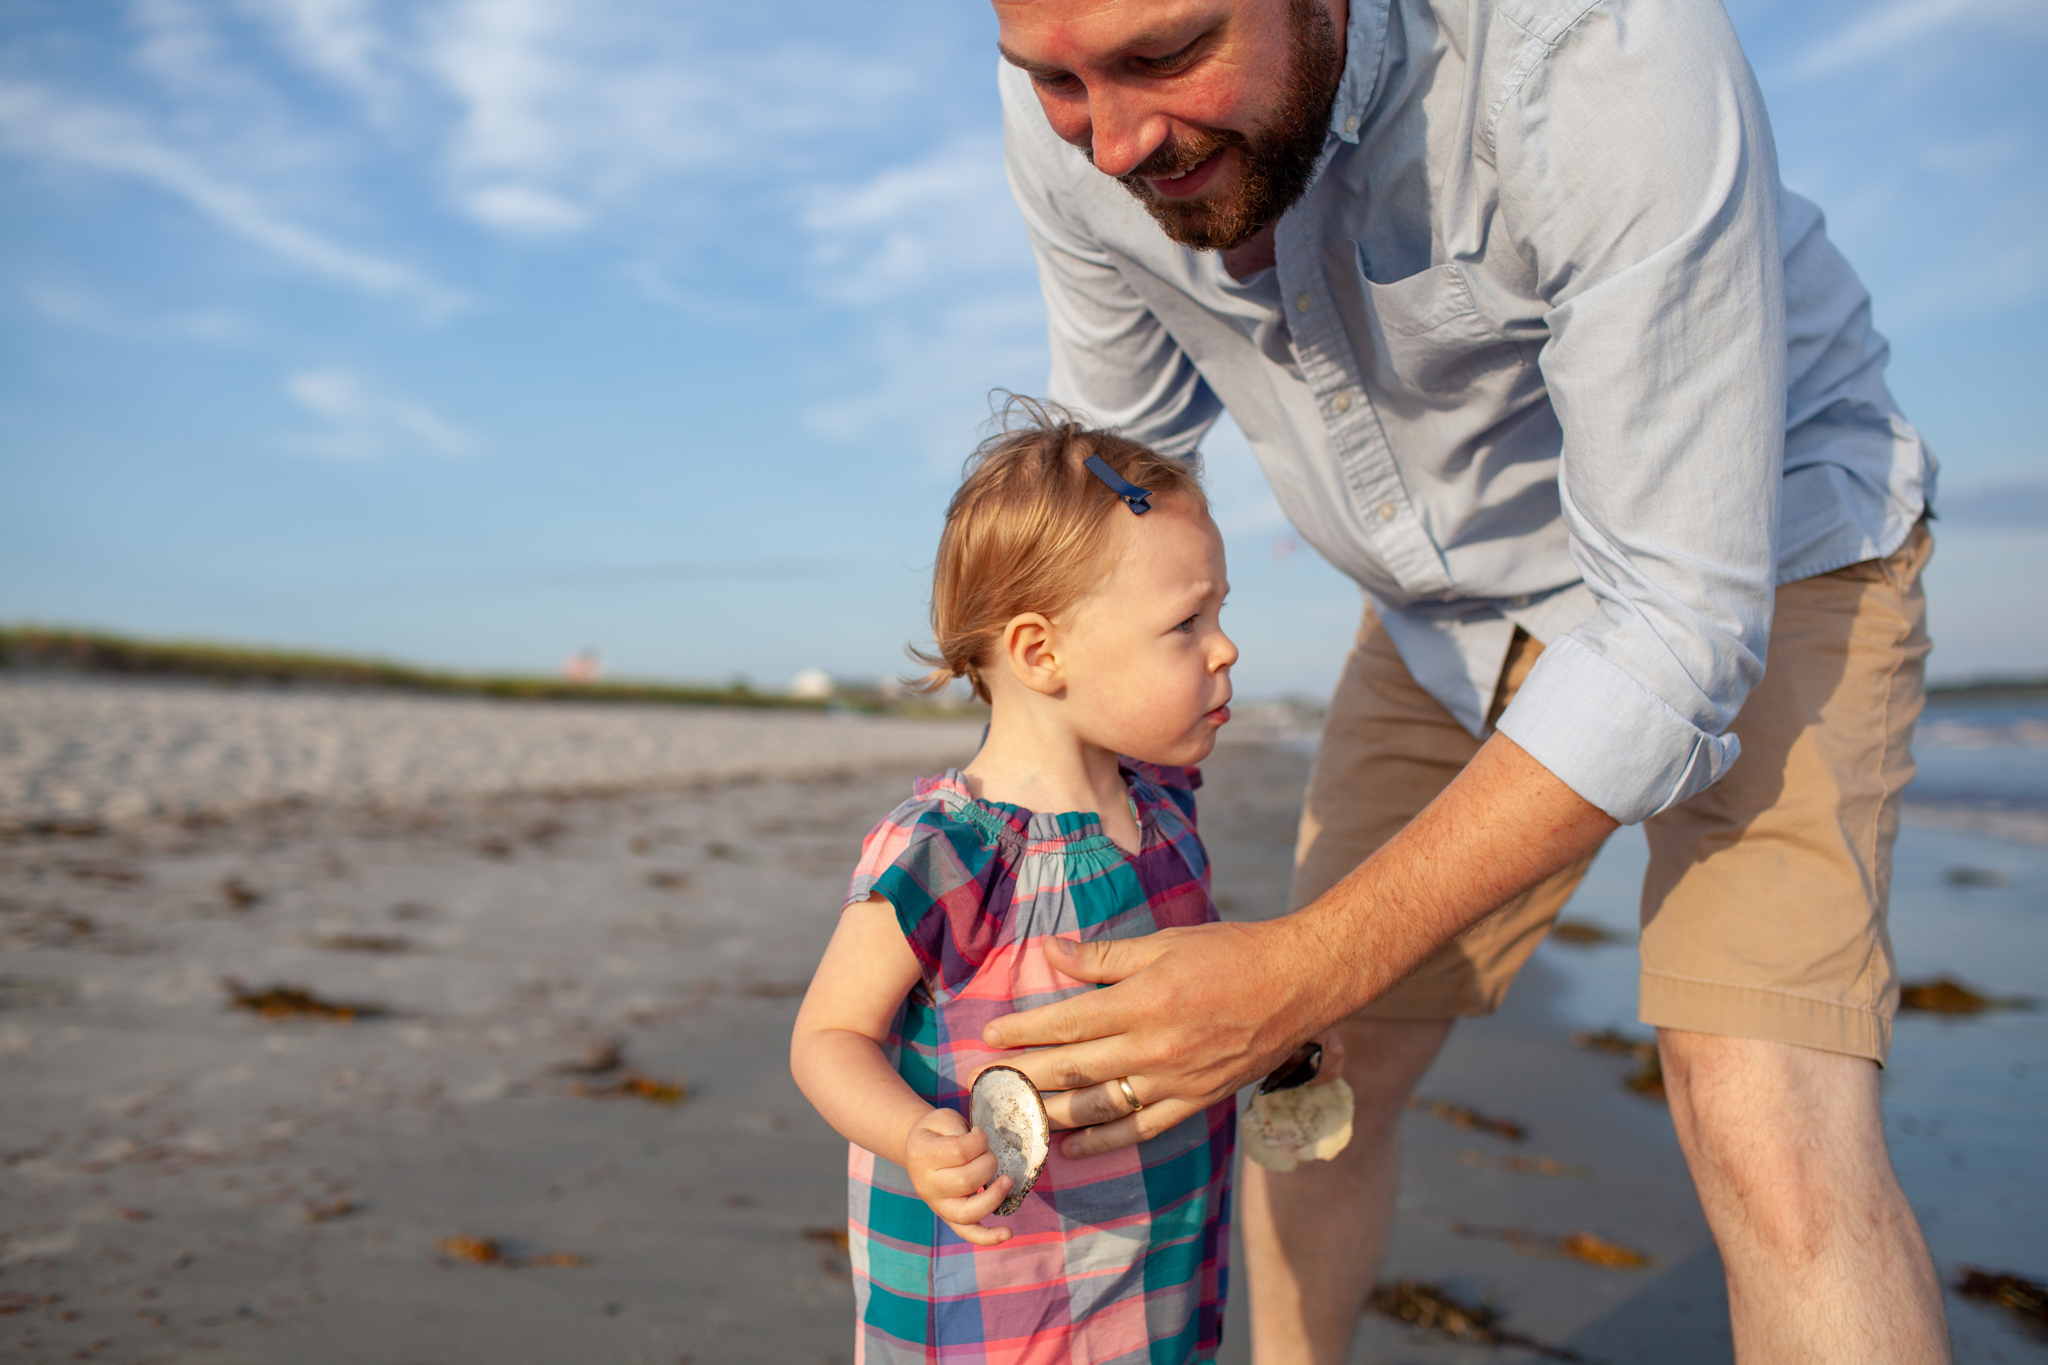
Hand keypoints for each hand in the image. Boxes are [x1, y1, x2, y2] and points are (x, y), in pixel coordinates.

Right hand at [902, 1107, 1014, 1245]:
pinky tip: (1007, 1233)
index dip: (978, 1140)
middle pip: (965, 1181)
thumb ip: (958, 1128)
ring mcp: (939, 1205)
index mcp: (923, 1157)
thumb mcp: (942, 1118)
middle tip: (989, 1153)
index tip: (979, 1134)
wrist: (918, 1151)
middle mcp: (928, 1186)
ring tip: (1007, 1181)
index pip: (959, 1152)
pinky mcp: (950, 1217)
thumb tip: (979, 1144)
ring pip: (966, 1213)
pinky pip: (968, 1233)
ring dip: (993, 1198)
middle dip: (987, 1163)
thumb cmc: (936, 1133)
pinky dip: (988, 1237)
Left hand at [989, 918, 1341, 1158]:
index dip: (1023, 1031)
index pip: (1067, 1023)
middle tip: (982, 1084)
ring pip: (1099, 1106)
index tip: (989, 1037)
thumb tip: (1050, 951)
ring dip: (1051, 1113)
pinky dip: (1102, 1142)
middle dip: (1021, 1076)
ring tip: (1013, 1116)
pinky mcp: (1195, 1101)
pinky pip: (1140, 1129)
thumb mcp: (1164, 942)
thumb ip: (1103, 955)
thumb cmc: (1231, 953)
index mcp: (1143, 1001)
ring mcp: (1175, 1081)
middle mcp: (1154, 1048)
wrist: (1298, 983)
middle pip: (1073, 1068)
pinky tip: (1070, 1147)